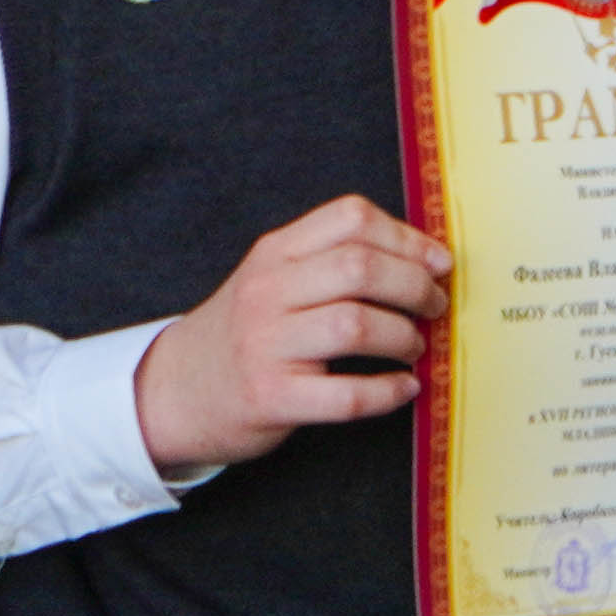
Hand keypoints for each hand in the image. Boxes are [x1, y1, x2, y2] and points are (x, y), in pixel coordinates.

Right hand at [130, 193, 443, 472]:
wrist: (177, 389)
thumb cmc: (245, 333)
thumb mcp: (272, 278)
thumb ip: (328, 260)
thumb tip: (421, 258)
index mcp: (275, 251)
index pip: (349, 218)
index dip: (407, 237)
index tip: (438, 261)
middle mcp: (268, 290)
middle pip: (359, 267)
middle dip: (415, 286)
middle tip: (435, 306)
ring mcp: (267, 344)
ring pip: (356, 325)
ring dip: (404, 336)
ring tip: (415, 346)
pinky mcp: (272, 397)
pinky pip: (346, 394)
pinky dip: (388, 391)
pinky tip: (403, 388)